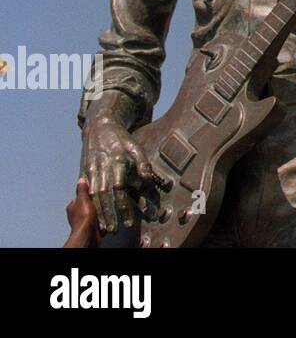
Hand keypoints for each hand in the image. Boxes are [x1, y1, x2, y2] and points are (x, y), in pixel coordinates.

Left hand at [64, 177, 101, 247]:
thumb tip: (80, 180)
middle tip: (105, 197)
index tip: (96, 190)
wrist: (88, 233)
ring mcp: (83, 221)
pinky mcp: (91, 227)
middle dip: (95, 202)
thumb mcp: (83, 199)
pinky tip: (108, 215)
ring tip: (109, 205)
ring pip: (93, 212)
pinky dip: (103, 218)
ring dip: (100, 210)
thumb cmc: (84, 216)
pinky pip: (98, 220)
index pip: (80, 197)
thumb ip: (82, 190)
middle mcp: (76, 214)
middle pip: (87, 204)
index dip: (87, 193)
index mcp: (72, 207)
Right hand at [83, 117, 157, 232]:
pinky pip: (87, 193)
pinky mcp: (84, 173)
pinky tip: (94, 217)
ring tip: (106, 228)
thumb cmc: (122, 140)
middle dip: (110, 214)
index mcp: (116, 161)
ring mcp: (91, 170)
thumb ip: (144, 166)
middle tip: (116, 230)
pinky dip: (90, 206)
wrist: (99, 127)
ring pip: (94, 196)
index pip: (120, 188)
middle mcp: (102, 167)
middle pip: (105, 196)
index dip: (124, 206)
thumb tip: (150, 183)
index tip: (129, 221)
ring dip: (99, 214)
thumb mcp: (136, 148)